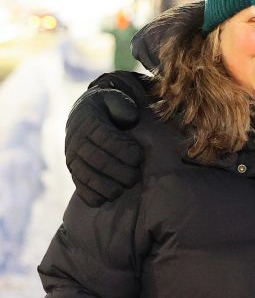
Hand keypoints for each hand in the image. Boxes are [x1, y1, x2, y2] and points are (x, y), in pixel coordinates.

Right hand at [65, 86, 142, 207]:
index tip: (138, 157)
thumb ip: (122, 104)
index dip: (123, 150)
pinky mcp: (73, 170)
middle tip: (134, 177)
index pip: (105, 138)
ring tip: (122, 189)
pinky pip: (78, 185)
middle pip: (96, 159)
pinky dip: (90, 194)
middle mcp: (77, 141)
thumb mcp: (114, 98)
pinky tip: (104, 199)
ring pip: (85, 175)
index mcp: (89, 122)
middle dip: (117, 171)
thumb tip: (129, 118)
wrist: (85, 114)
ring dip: (104, 186)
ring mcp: (73, 157)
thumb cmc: (108, 107)